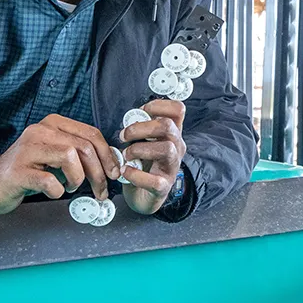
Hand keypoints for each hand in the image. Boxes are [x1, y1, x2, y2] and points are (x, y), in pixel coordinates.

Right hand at [0, 115, 119, 215]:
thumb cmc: (28, 171)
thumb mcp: (55, 155)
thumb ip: (79, 153)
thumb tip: (110, 163)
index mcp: (52, 124)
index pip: (91, 133)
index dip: (108, 155)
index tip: (114, 173)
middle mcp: (40, 131)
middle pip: (84, 146)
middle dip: (99, 172)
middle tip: (101, 190)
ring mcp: (27, 149)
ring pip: (70, 157)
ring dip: (78, 179)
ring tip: (71, 187)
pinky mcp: (19, 171)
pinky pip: (50, 181)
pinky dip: (58, 190)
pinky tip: (53, 192)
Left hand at [119, 100, 186, 215]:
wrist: (142, 196)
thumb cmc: (142, 164)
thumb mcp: (144, 141)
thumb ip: (141, 127)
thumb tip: (131, 116)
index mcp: (171, 134)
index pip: (178, 109)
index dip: (159, 105)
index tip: (141, 111)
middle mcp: (176, 148)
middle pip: (168, 126)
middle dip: (141, 127)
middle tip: (124, 135)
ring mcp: (172, 168)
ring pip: (166, 149)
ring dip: (139, 149)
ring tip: (125, 155)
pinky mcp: (163, 187)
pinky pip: (155, 180)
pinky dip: (136, 175)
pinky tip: (125, 171)